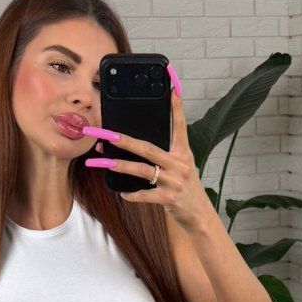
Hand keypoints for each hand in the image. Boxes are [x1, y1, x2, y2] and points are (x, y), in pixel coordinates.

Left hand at [81, 65, 211, 230]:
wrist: (199, 214)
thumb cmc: (185, 187)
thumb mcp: (181, 166)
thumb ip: (163, 154)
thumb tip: (134, 145)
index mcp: (183, 153)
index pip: (179, 125)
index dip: (176, 106)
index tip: (172, 86)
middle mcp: (180, 164)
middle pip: (148, 148)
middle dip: (124, 140)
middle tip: (106, 134)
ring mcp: (175, 181)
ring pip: (143, 170)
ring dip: (120, 166)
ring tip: (102, 162)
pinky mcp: (169, 199)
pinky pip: (146, 195)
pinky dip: (133, 195)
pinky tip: (122, 194)